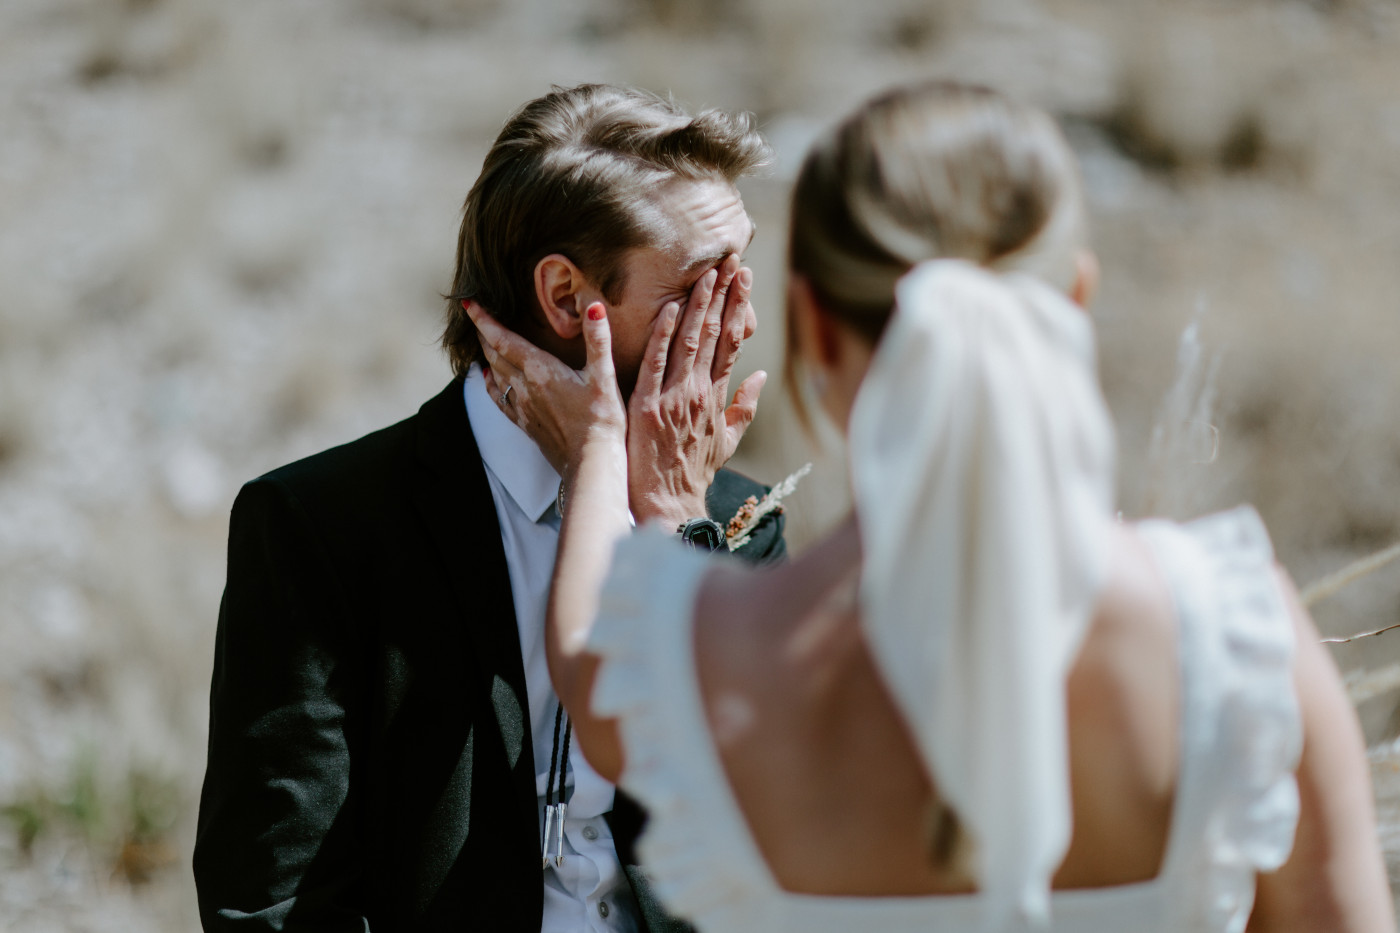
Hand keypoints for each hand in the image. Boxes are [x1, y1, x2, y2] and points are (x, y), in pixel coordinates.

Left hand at [464, 300, 625, 478]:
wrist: (592, 464)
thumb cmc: (601, 421)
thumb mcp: (604, 377)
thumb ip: (598, 340)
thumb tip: (594, 307)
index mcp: (540, 371)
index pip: (503, 339)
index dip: (484, 320)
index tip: (469, 302)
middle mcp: (525, 387)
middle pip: (495, 354)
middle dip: (484, 332)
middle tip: (476, 314)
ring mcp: (523, 407)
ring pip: (495, 374)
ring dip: (487, 355)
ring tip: (484, 341)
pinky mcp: (526, 424)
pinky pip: (499, 399)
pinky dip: (490, 384)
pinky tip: (489, 380)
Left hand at [627, 254, 766, 524]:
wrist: (670, 505)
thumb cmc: (694, 474)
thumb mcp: (727, 442)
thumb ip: (744, 406)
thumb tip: (761, 375)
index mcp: (718, 397)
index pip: (733, 342)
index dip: (739, 306)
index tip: (744, 277)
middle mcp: (701, 393)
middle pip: (716, 334)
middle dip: (724, 293)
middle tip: (731, 258)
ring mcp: (675, 398)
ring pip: (690, 341)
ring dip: (699, 303)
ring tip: (708, 270)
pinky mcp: (647, 407)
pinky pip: (655, 364)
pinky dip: (663, 335)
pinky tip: (671, 306)